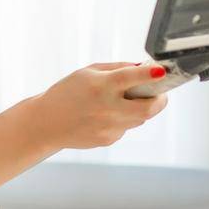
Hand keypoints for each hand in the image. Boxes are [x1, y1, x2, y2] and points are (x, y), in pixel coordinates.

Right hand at [34, 61, 169, 149]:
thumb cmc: (67, 93)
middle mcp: (107, 108)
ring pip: (140, 118)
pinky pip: (125, 127)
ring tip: (121, 102)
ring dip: (139, 109)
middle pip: (149, 108)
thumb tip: (145, 69)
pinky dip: (122, 119)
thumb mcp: (87, 72)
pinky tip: (103, 116)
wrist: (46, 123)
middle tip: (160, 93)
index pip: (132, 78)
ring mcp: (108, 127)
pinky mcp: (107, 139)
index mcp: (101, 86)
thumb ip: (117, 68)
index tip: (163, 72)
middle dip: (160, 99)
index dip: (151, 75)